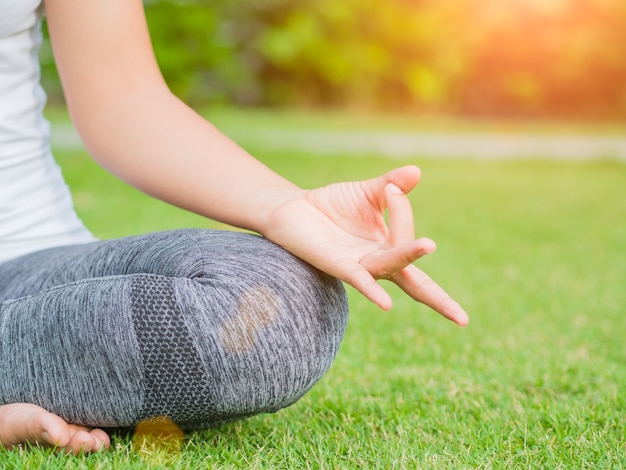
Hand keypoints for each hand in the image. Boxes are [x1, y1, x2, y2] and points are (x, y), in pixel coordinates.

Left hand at [263, 165, 468, 325]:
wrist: (292, 209)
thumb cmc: (332, 205)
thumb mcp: (367, 192)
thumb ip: (391, 185)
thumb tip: (415, 172)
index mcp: (386, 247)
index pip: (409, 237)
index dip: (404, 211)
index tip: (391, 188)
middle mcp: (375, 261)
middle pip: (412, 280)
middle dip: (438, 300)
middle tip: (460, 317)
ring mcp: (356, 265)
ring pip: (388, 267)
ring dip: (407, 254)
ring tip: (427, 244)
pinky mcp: (334, 263)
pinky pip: (356, 279)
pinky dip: (371, 290)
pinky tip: (386, 304)